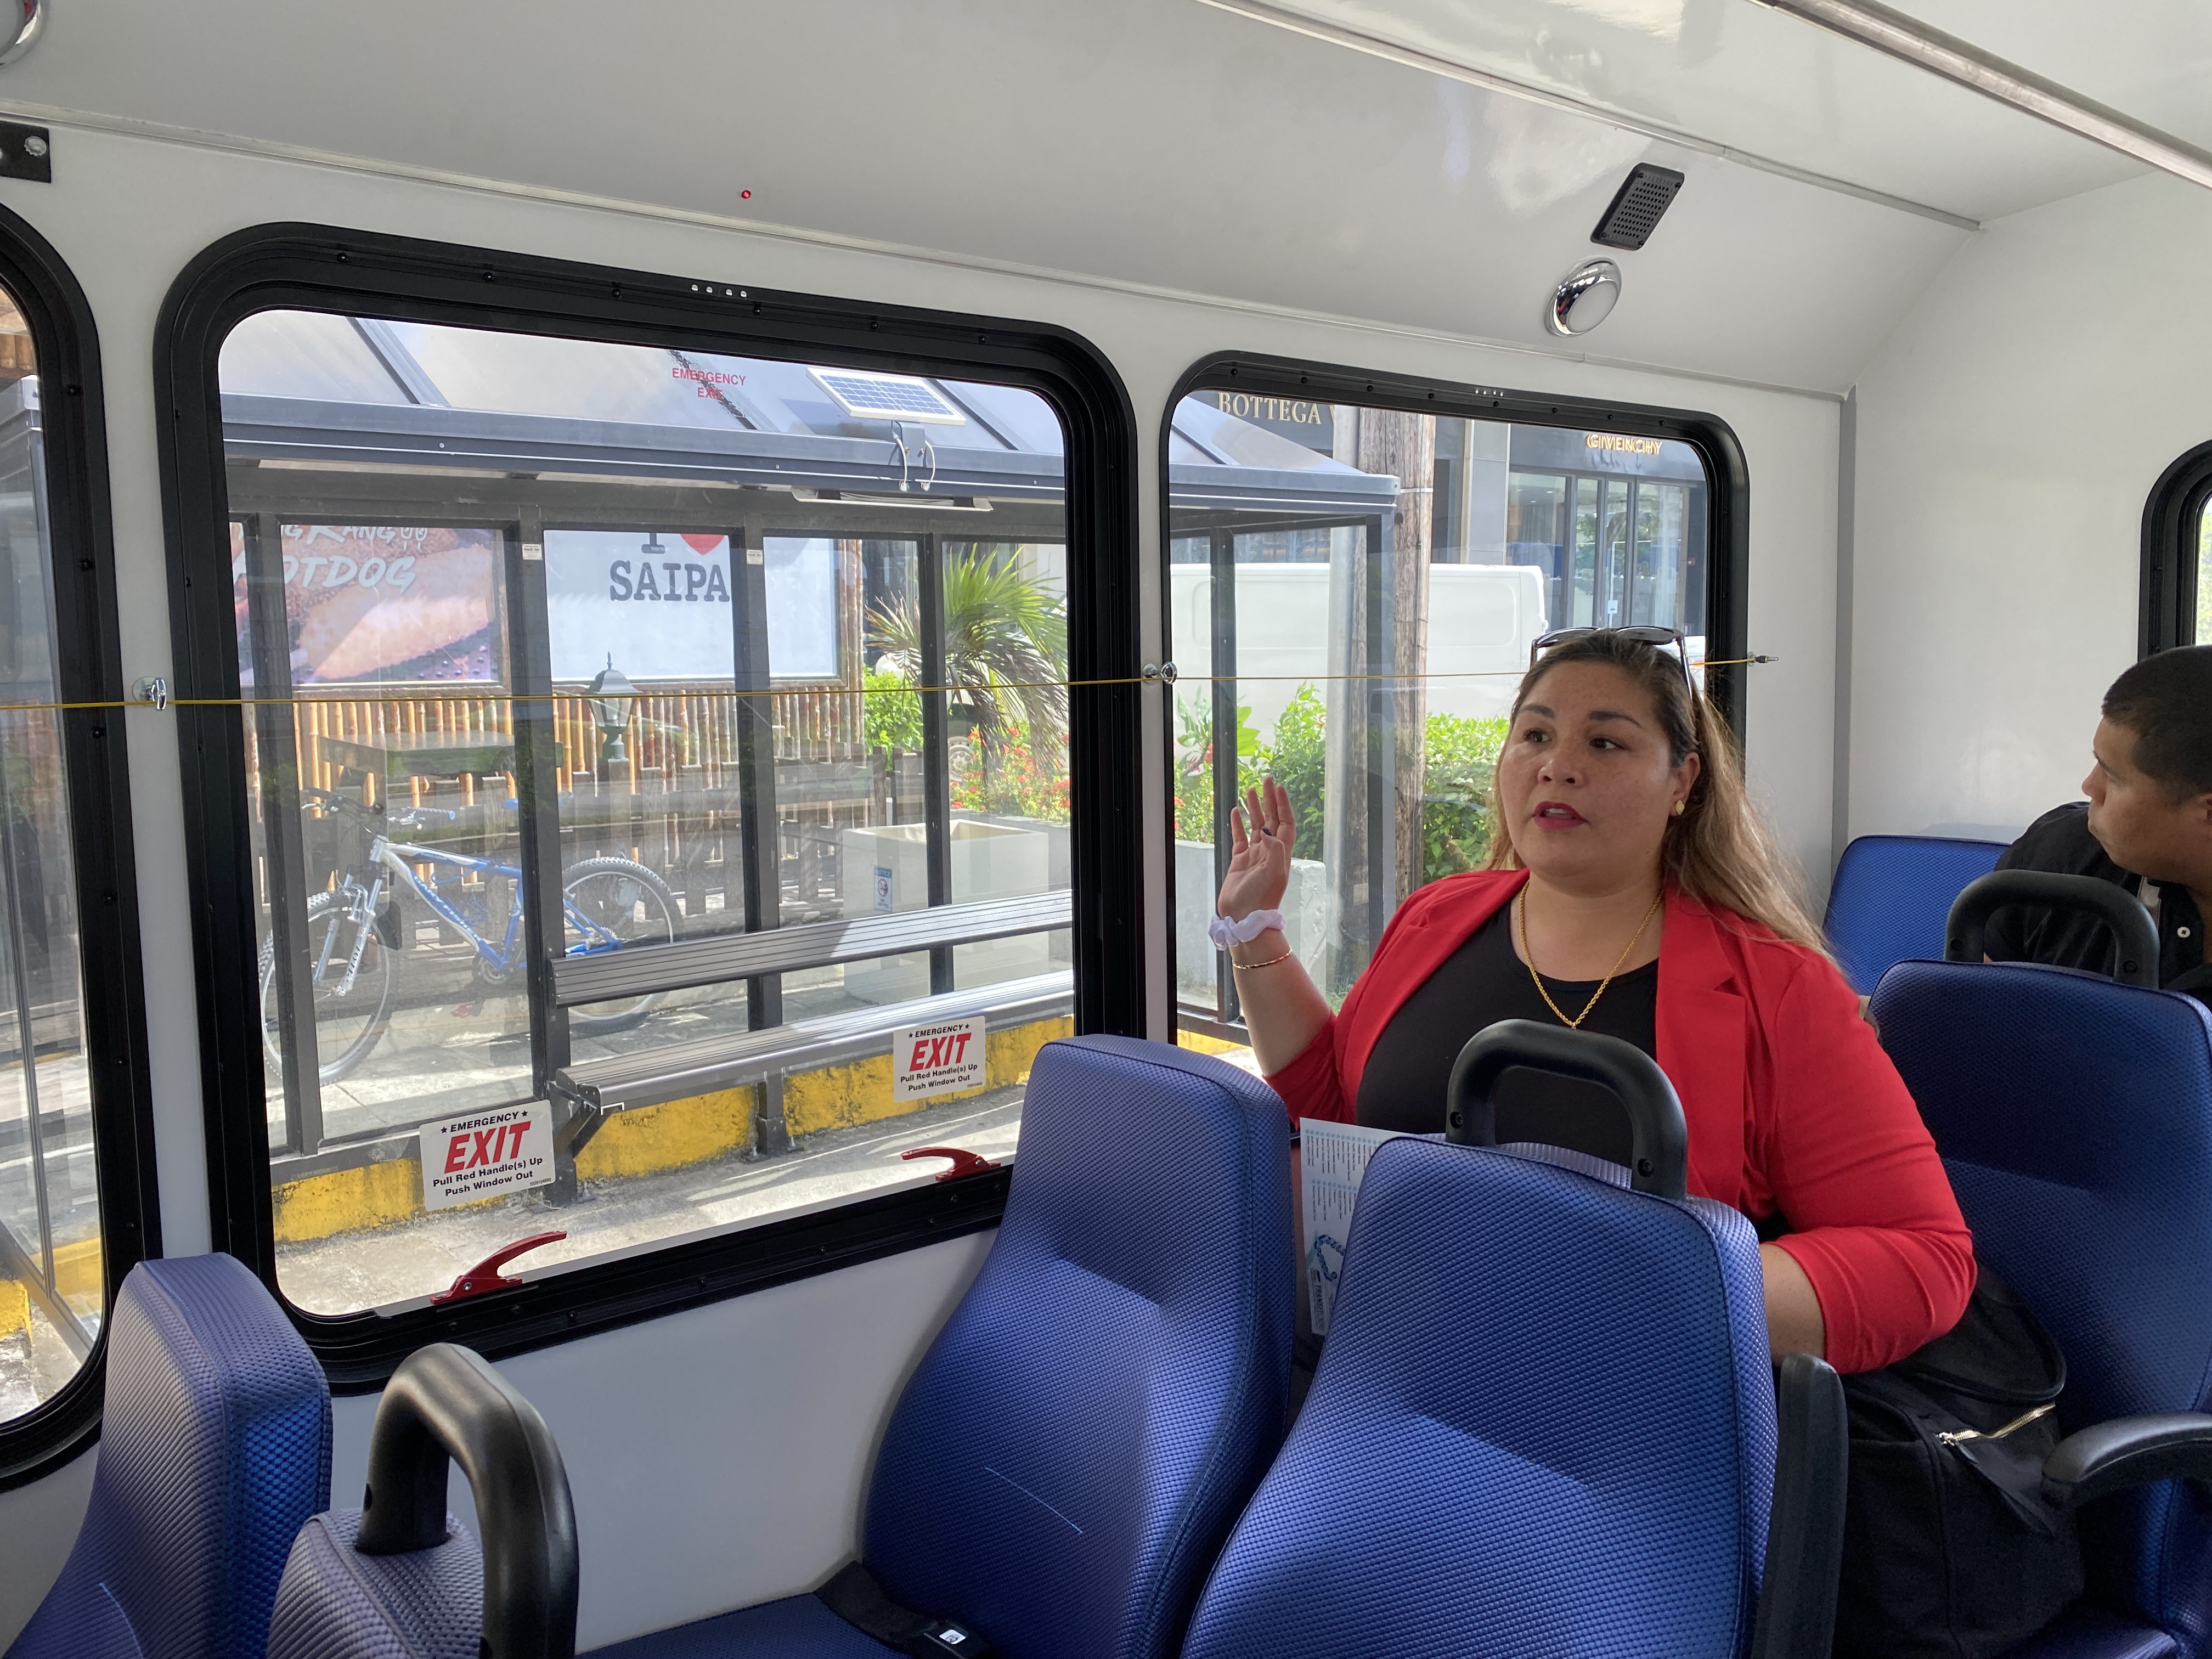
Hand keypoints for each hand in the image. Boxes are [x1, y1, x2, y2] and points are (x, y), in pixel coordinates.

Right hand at [1218, 777, 1295, 920]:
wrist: (1244, 918)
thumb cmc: (1262, 898)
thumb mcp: (1274, 872)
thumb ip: (1275, 849)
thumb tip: (1268, 829)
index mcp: (1281, 853)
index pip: (1285, 823)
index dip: (1283, 805)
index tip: (1278, 787)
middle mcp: (1269, 852)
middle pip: (1271, 819)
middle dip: (1269, 800)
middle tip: (1266, 779)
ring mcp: (1254, 856)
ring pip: (1255, 826)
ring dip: (1254, 808)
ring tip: (1250, 789)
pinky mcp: (1239, 862)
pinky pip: (1239, 838)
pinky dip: (1237, 824)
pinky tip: (1235, 812)